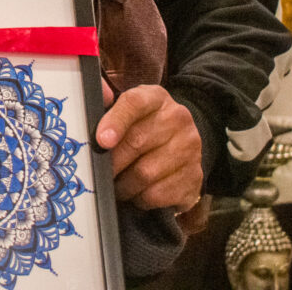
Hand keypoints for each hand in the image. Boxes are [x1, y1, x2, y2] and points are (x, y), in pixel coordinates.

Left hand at [95, 84, 202, 212]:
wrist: (180, 147)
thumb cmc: (143, 128)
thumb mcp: (127, 110)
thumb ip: (107, 104)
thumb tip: (97, 93)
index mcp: (157, 98)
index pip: (134, 103)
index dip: (116, 121)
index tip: (101, 141)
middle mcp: (178, 119)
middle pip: (136, 142)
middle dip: (112, 162)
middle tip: (99, 172)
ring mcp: (190, 149)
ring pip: (145, 173)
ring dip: (123, 185)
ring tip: (116, 185)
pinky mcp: (194, 177)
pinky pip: (157, 194)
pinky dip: (140, 198)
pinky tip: (137, 193)